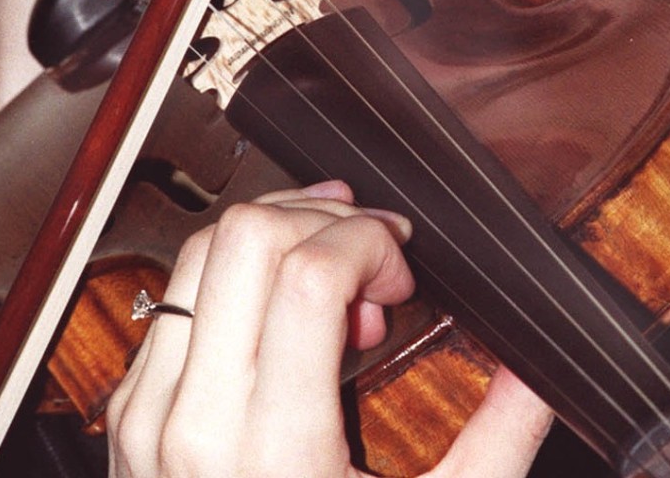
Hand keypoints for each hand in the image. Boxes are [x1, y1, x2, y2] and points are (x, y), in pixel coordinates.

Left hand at [107, 181, 552, 476]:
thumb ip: (496, 445)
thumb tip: (537, 374)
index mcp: (273, 448)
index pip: (306, 274)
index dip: (368, 240)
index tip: (403, 268)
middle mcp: (192, 419)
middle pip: (244, 238)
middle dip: (323, 220)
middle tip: (374, 261)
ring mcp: (148, 412)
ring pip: (200, 253)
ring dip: (277, 239)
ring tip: (334, 283)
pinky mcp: (131, 411)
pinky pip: (177, 299)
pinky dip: (237, 280)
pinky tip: (284, 317)